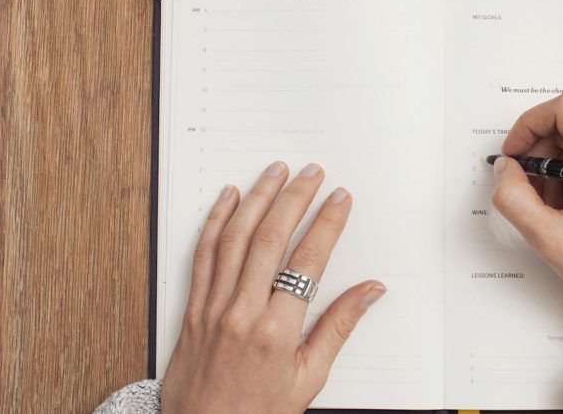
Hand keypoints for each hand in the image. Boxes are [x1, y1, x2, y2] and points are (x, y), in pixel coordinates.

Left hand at [161, 162, 385, 413]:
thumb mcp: (308, 379)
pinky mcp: (193, 308)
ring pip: (235, 238)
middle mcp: (242, 312)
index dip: (326, 224)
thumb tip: (369, 292)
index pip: (308, 261)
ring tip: (275, 172)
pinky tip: (228, 198)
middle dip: (294, 198)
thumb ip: (337, 328)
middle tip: (312, 172)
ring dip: (257, 198)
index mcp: (277, 332)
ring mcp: (213, 307)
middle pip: (270, 238)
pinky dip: (216, 221)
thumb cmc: (256, 413)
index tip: (339, 199)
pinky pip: (203, 254)